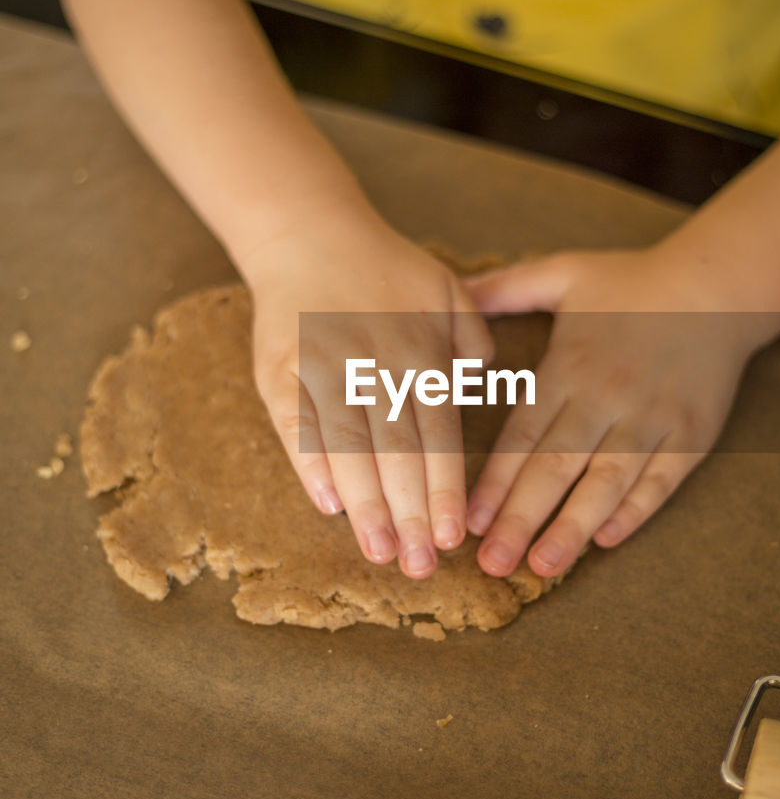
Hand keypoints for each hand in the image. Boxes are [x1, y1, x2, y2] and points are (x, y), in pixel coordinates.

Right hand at [242, 199, 491, 578]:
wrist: (308, 231)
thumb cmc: (385, 267)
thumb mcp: (445, 286)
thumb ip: (469, 335)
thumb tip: (480, 376)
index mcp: (420, 351)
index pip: (438, 433)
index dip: (444, 487)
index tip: (452, 535)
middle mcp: (375, 363)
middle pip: (396, 450)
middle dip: (409, 513)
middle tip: (420, 566)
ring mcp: (323, 367)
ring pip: (348, 446)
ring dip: (365, 503)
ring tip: (379, 552)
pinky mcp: (280, 371)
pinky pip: (295, 424)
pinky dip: (310, 465)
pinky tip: (327, 505)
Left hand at [464, 248, 761, 578]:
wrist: (719, 285)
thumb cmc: (633, 281)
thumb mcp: (563, 273)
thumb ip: (504, 288)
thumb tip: (452, 290)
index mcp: (568, 367)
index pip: (522, 435)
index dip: (494, 481)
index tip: (467, 519)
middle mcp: (606, 397)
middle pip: (556, 466)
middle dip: (520, 518)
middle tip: (490, 562)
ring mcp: (651, 418)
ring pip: (606, 481)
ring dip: (572, 526)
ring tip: (542, 566)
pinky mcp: (691, 434)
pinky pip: (661, 480)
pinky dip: (635, 510)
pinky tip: (607, 540)